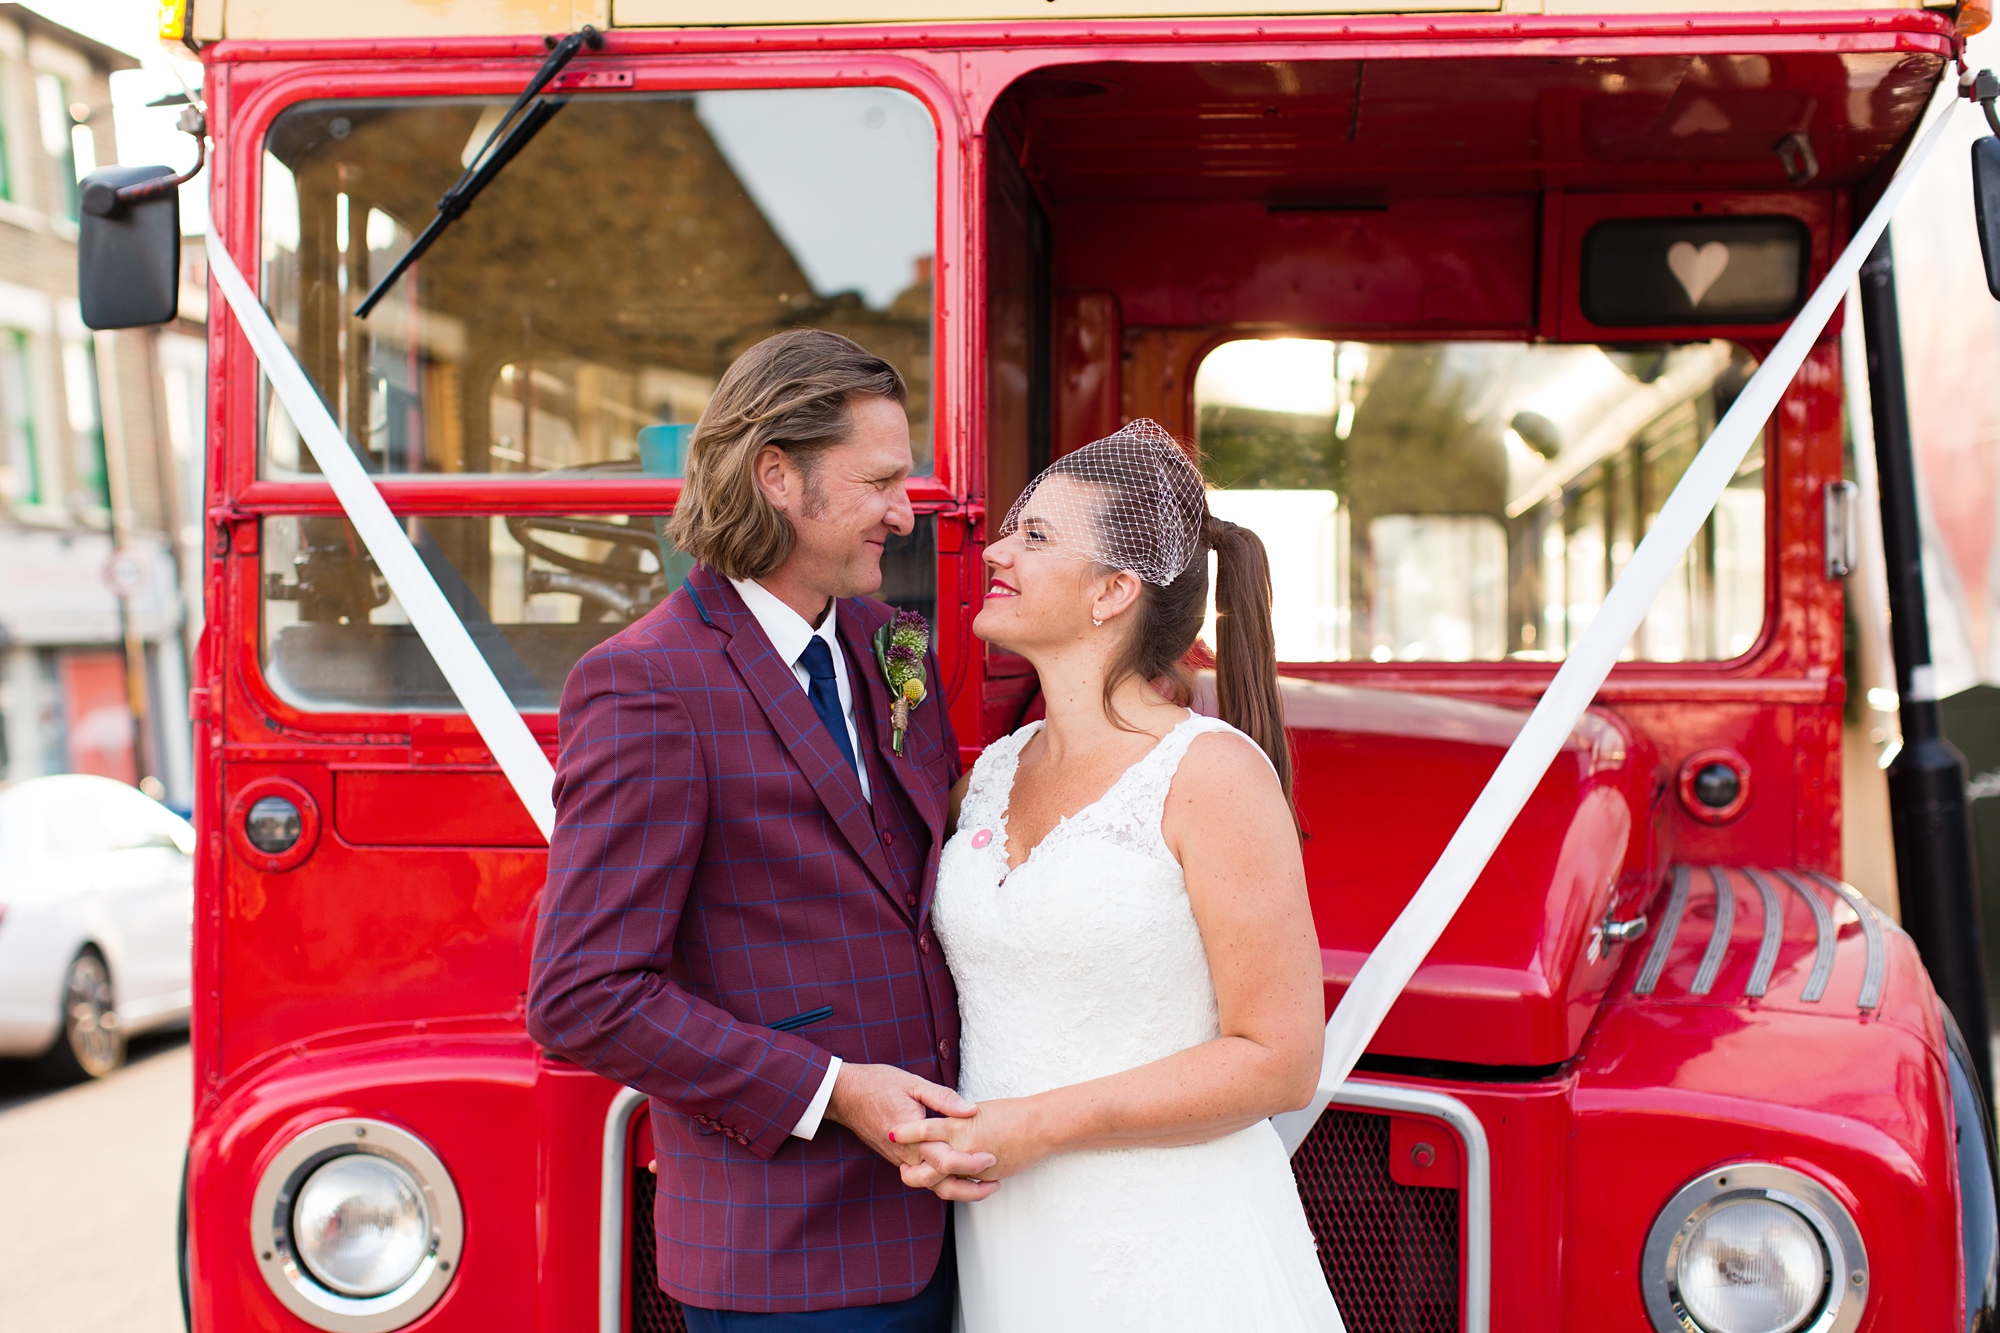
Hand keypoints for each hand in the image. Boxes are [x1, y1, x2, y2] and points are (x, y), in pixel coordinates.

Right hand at [825, 1063, 994, 1181]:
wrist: (844, 1095)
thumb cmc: (877, 1084)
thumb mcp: (913, 1082)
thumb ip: (943, 1098)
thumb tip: (970, 1110)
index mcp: (913, 1136)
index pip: (946, 1159)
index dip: (971, 1162)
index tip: (992, 1157)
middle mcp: (906, 1154)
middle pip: (941, 1183)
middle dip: (969, 1189)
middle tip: (994, 1183)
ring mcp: (900, 1159)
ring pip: (931, 1185)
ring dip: (957, 1189)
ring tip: (981, 1185)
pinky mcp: (897, 1158)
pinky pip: (922, 1177)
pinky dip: (942, 1180)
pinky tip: (959, 1174)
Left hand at [890, 1098, 1045, 1197]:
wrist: (1039, 1126)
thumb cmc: (1010, 1113)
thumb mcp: (977, 1111)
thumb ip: (956, 1120)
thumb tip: (941, 1126)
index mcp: (958, 1126)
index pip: (924, 1130)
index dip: (906, 1133)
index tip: (891, 1133)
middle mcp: (963, 1148)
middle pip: (928, 1167)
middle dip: (912, 1172)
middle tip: (903, 1170)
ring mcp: (974, 1166)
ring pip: (944, 1183)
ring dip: (931, 1183)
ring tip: (923, 1179)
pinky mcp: (986, 1178)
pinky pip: (965, 1187)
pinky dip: (956, 1186)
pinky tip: (951, 1183)